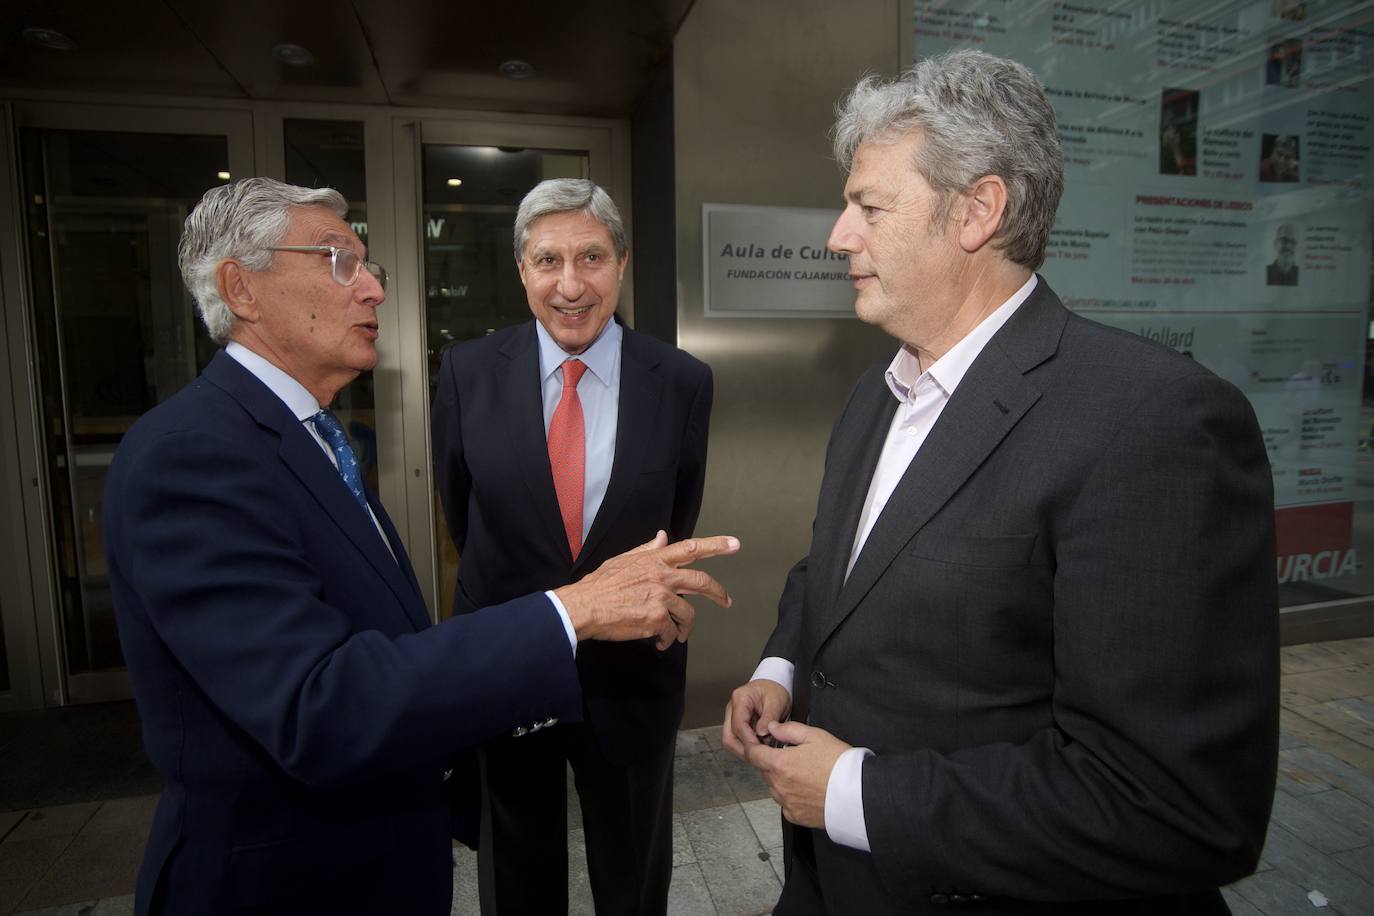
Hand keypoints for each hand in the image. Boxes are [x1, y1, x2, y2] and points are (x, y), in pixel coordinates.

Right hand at [555, 531, 738, 649]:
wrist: (583, 607)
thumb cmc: (600, 585)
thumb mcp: (623, 560)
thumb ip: (647, 550)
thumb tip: (662, 537)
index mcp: (654, 560)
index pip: (691, 548)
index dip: (716, 545)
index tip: (734, 544)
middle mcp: (662, 576)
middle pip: (701, 582)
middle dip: (718, 592)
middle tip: (726, 601)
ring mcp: (661, 598)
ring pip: (688, 614)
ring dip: (685, 627)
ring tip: (677, 634)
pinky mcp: (657, 619)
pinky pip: (671, 632)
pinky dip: (668, 640)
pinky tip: (660, 642)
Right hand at [722, 679, 790, 759]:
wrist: (773, 687)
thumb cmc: (774, 691)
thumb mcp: (777, 701)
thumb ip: (769, 718)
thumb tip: (761, 733)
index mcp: (740, 698)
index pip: (738, 725)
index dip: (749, 740)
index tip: (760, 749)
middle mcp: (732, 708)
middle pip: (729, 736)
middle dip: (743, 749)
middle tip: (760, 755)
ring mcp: (732, 717)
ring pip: (730, 741)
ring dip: (744, 750)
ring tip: (760, 752)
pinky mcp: (736, 724)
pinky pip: (736, 740)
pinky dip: (746, 747)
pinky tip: (758, 748)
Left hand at [744, 721, 849, 828]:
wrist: (857, 793)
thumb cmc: (839, 764)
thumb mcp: (815, 736)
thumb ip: (788, 730)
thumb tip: (771, 728)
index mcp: (779, 764)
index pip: (753, 754)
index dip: (753, 746)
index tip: (758, 743)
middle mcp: (779, 786)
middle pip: (765, 771)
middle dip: (773, 762)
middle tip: (794, 757)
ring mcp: (786, 803)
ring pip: (775, 788)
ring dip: (782, 780)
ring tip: (804, 774)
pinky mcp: (796, 816)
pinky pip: (786, 804)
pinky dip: (791, 797)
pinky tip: (807, 790)